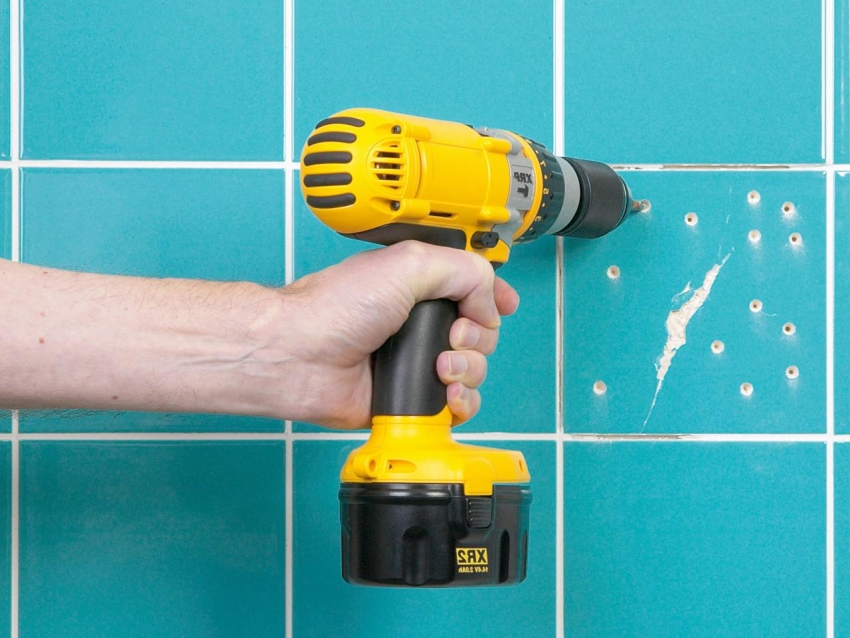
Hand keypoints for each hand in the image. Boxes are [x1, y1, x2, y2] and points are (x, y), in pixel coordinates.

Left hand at [279, 241, 518, 428]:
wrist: (300, 356)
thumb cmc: (337, 307)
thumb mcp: (410, 264)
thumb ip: (465, 270)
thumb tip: (490, 302)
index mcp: (419, 285)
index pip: (472, 288)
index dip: (493, 297)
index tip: (503, 305)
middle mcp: (419, 323)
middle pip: (482, 332)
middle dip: (479, 336)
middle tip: (453, 335)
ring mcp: (416, 362)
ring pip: (474, 371)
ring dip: (470, 370)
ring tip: (442, 368)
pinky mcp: (410, 398)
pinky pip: (456, 406)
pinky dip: (462, 403)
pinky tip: (447, 395)